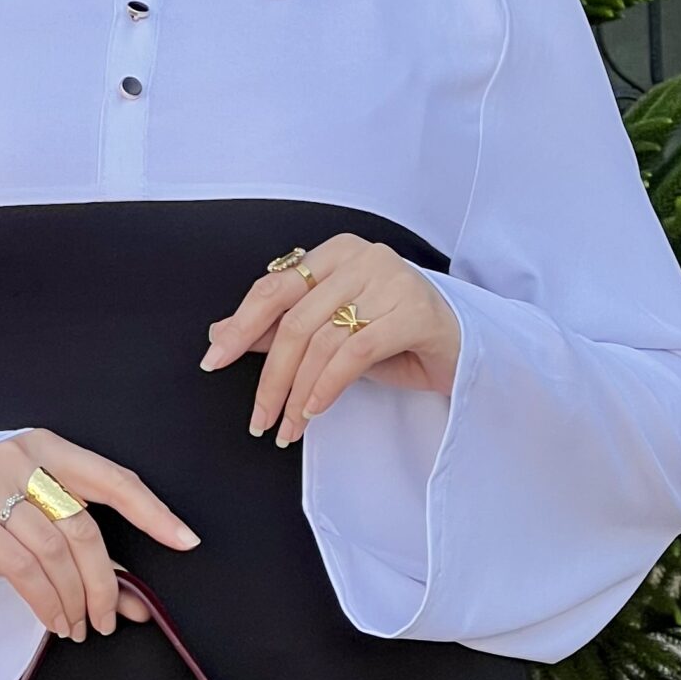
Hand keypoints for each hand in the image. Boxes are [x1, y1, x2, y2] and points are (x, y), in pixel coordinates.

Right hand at [0, 430, 199, 640]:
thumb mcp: (34, 530)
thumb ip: (83, 557)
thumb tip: (137, 604)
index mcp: (45, 446)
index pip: (112, 477)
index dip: (153, 511)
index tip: (186, 541)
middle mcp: (18, 455)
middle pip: (84, 523)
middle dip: (105, 581)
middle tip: (111, 619)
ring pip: (54, 548)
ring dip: (75, 597)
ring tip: (79, 626)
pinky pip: (21, 566)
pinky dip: (45, 600)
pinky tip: (54, 620)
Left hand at [200, 233, 461, 446]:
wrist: (466, 352)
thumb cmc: (397, 339)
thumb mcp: (332, 334)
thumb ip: (280, 330)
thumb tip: (220, 334)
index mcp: (337, 252)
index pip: (274, 288)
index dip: (240, 326)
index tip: (214, 360)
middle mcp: (363, 257)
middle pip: (295, 320)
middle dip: (269, 376)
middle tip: (258, 417)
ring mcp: (392, 280)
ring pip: (322, 340)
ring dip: (297, 393)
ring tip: (288, 427)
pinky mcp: (414, 312)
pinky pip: (354, 353)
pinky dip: (327, 387)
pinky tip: (314, 411)